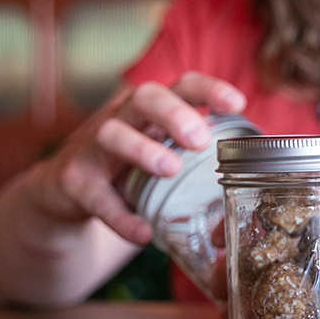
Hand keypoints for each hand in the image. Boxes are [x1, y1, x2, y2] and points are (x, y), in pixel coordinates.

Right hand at [21, 72, 245, 246]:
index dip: (209, 88)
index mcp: (150, 109)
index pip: (181, 84)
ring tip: (170, 169)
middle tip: (201, 139)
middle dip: (174, 113)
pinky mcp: (72, 182)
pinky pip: (95, 196)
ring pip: (112, 134)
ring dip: (142, 149)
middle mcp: (121, 118)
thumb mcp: (159, 148)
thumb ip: (195, 152)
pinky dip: (119, 216)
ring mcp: (92, 148)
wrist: (61, 191)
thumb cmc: (128, 166)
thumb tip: (258, 170)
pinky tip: (142, 234)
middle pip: (144, 97)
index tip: (238, 102)